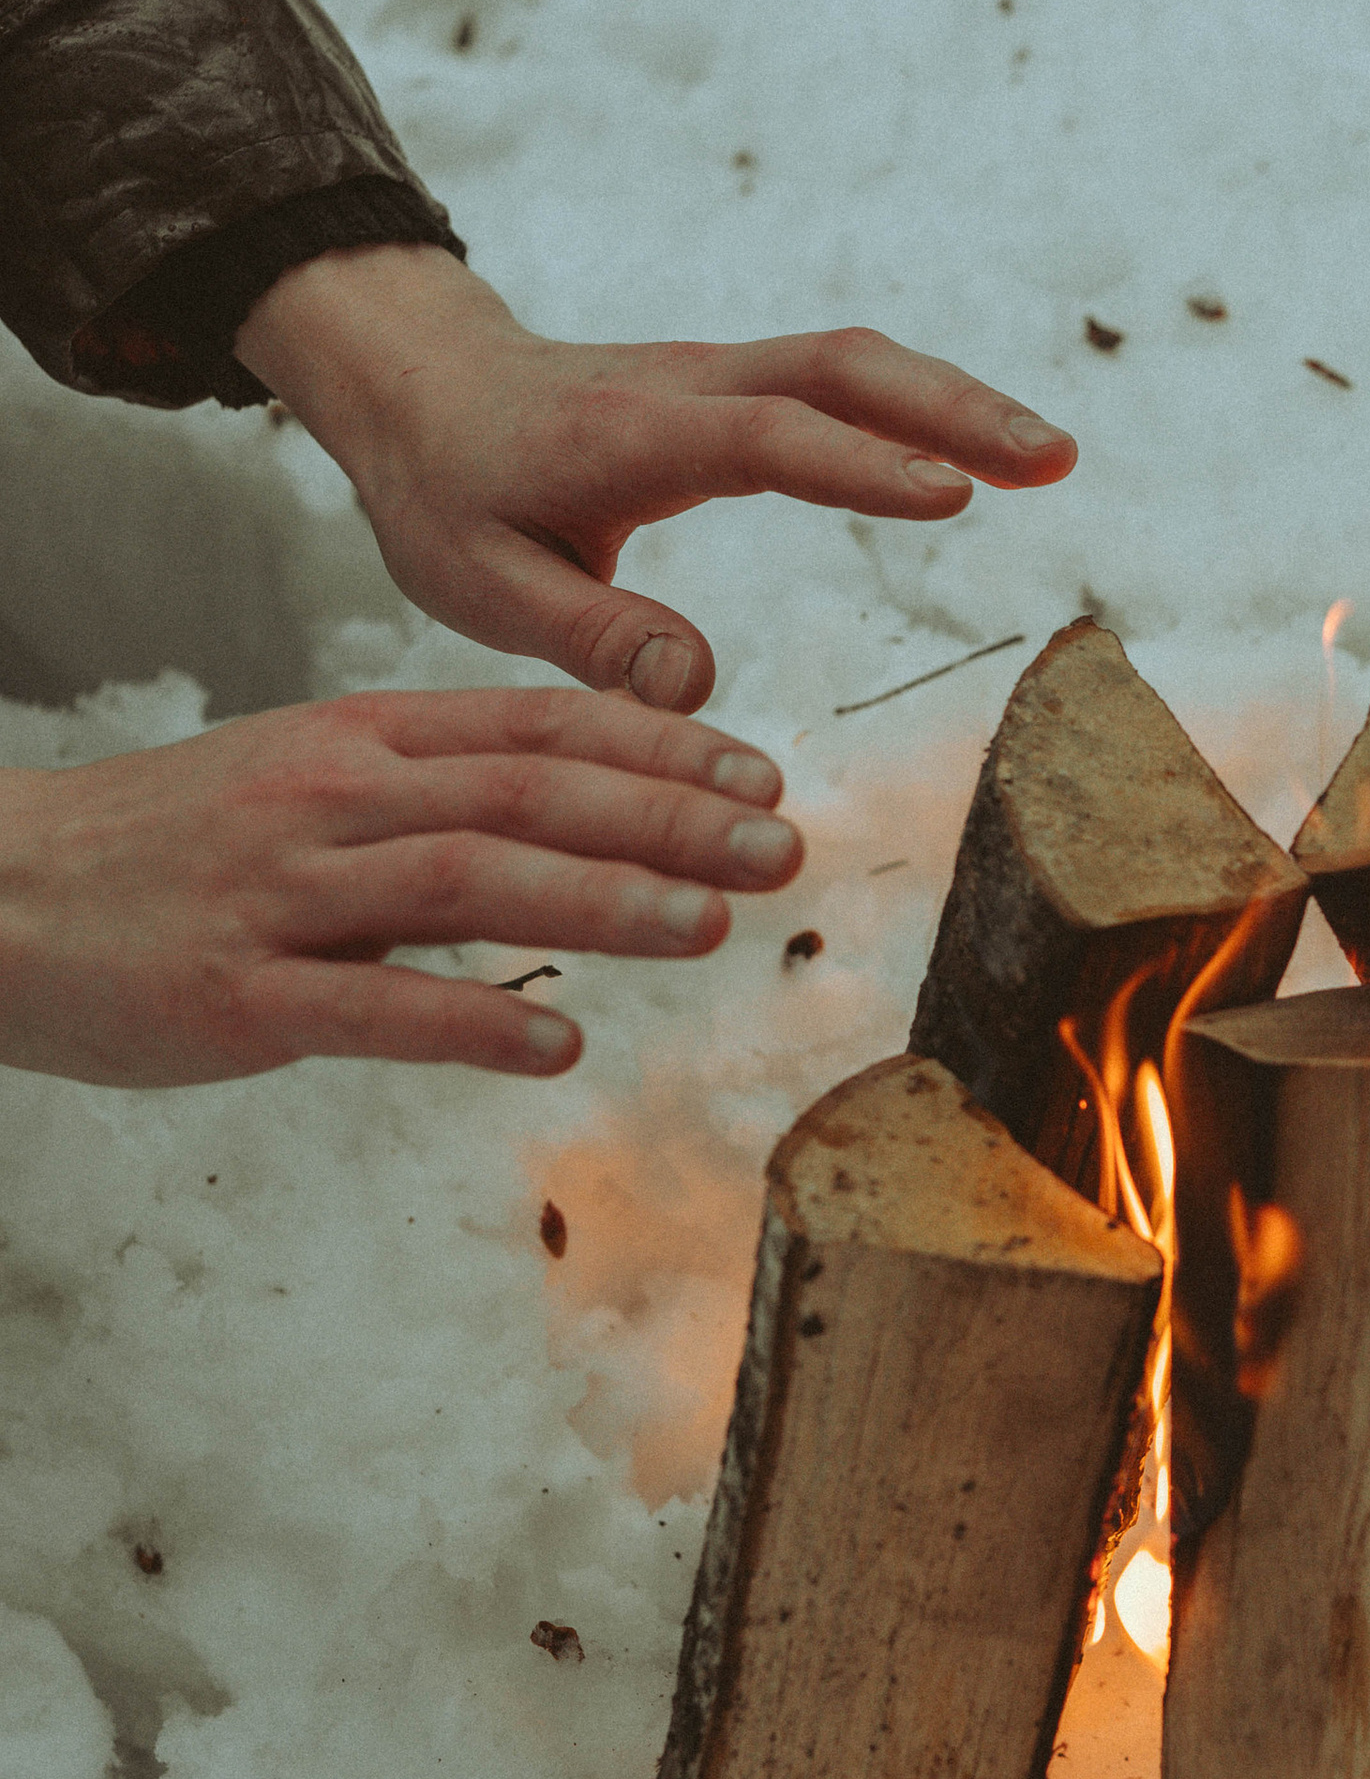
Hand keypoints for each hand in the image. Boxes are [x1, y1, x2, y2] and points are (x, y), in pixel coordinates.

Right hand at [0, 687, 803, 1084]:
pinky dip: (471, 1026)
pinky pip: (368, 1007)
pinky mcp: (238, 996)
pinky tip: (557, 1049)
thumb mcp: (311, 777)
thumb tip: (590, 803)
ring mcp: (284, 895)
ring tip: (709, 930)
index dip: (659, 750)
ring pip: (466, 883)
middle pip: (527, 794)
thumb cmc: (177, 847)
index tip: (763, 776)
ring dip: (599, 903)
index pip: (537, 728)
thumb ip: (442, 786)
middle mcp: (333, 799)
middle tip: (782, 846)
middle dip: (667, 820)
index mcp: (361, 742)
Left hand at [233, 245, 1077, 712]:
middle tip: (1053, 459)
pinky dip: (923, 405)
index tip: (952, 493)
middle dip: (951, 408)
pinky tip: (987, 451)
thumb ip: (588, 637)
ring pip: (854, 365)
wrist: (422, 389)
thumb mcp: (478, 586)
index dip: (857, 465)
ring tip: (1053, 457)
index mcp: (622, 437)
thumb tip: (698, 685)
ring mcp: (718, 377)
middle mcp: (685, 387)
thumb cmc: (447, 495)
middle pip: (838, 370)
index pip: (760, 438)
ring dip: (956, 402)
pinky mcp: (739, 388)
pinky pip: (843, 382)